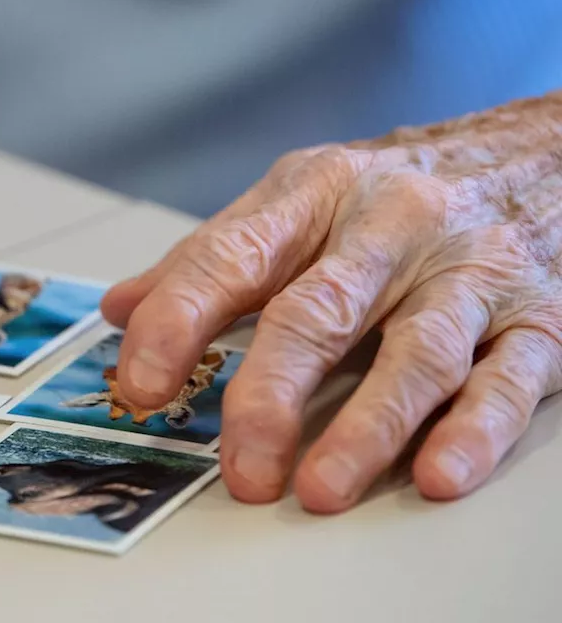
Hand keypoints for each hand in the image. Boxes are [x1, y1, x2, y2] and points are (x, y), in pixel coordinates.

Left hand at [100, 98, 561, 511]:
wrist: (544, 151)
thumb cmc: (399, 190)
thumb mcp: (298, 200)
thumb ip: (210, 259)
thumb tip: (120, 310)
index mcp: (315, 193)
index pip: (231, 257)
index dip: (178, 320)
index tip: (139, 383)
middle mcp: (392, 226)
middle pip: (319, 312)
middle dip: (270, 393)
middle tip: (239, 464)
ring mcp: (469, 271)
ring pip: (416, 353)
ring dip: (367, 427)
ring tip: (320, 488)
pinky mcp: (540, 318)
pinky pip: (507, 379)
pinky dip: (472, 430)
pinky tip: (436, 474)